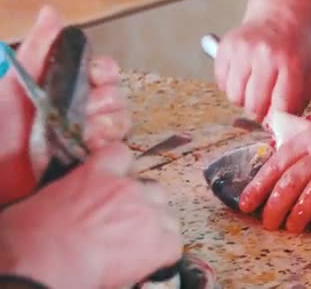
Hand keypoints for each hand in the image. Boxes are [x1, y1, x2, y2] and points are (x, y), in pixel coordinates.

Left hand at [0, 6, 129, 203]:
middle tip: (85, 111)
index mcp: (68, 87)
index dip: (105, 72)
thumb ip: (36, 49)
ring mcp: (91, 136)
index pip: (105, 71)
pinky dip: (107, 146)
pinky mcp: (94, 161)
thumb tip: (51, 11)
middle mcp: (84, 109)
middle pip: (118, 96)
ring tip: (85, 134)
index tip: (95, 76)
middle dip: (105, 102)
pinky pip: (117, 148)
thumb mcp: (13, 84)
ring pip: (121, 121)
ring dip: (107, 124)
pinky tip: (90, 147)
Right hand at [0, 143, 181, 288]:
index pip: (122, 154)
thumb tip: (63, 202)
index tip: (117, 181)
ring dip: (157, 227)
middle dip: (144, 203)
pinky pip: (174, 244)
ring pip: (167, 214)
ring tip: (137, 244)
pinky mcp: (158, 242)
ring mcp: (146, 214)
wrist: (45, 261)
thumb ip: (68, 192)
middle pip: (152, 187)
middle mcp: (128, 188)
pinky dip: (164, 253)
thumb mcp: (44, 200)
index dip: (122, 169)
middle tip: (126, 222)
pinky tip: (148, 261)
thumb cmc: (30, 236)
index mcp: (98, 173)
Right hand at [214, 13, 310, 120]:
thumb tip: (282, 125)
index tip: (276, 120)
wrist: (279, 17)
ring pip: (234, 96)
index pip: (280, 106)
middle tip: (263, 104)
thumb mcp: (309, 72)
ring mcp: (243, 50)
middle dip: (258, 111)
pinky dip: (230, 85)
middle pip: (253, 105)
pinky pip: (221, 82)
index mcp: (290, 63)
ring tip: (252, 89)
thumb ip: (300, 100)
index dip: (277, 119)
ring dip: (243, 99)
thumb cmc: (295, 49)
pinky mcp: (226, 48)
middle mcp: (265, 55)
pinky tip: (242, 76)